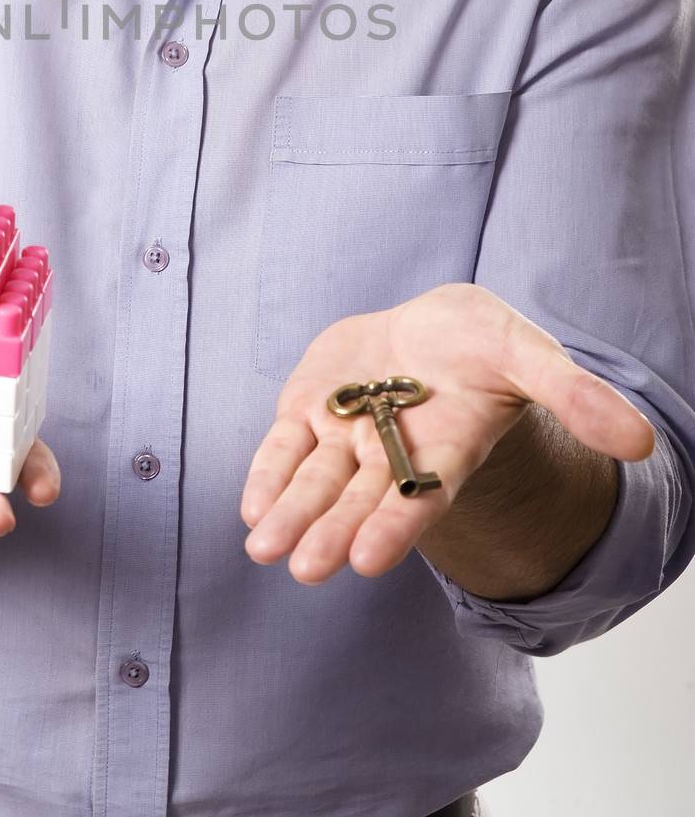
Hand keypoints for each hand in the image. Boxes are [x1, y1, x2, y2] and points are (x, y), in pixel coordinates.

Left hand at [240, 281, 654, 584]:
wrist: (429, 324)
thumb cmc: (481, 345)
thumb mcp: (527, 355)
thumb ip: (575, 395)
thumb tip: (641, 441)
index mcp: (446, 448)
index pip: (419, 496)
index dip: (394, 526)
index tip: (368, 560)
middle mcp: (392, 452)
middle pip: (359, 499)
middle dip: (331, 531)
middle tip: (305, 568)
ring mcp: (346, 433)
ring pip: (314, 481)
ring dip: (289, 514)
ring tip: (263, 548)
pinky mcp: (310, 408)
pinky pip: (283, 446)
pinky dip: (268, 473)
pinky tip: (251, 506)